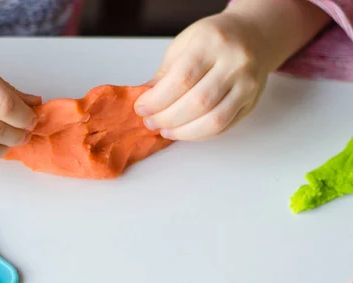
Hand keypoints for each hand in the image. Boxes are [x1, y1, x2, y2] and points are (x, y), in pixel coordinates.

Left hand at [134, 12, 269, 140]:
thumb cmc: (213, 40)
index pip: (181, 79)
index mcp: (211, 43)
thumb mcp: (183, 45)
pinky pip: (223, 127)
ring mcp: (246, 84)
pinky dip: (198, 134)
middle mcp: (234, 63)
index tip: (141, 108)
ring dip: (182, 132)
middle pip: (196, 103)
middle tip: (150, 122)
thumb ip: (164, 73)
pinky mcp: (250, 102)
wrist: (253, 36)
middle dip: (167, 119)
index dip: (157, 100)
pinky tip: (184, 131)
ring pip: (213, 121)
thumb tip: (146, 101)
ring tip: (164, 130)